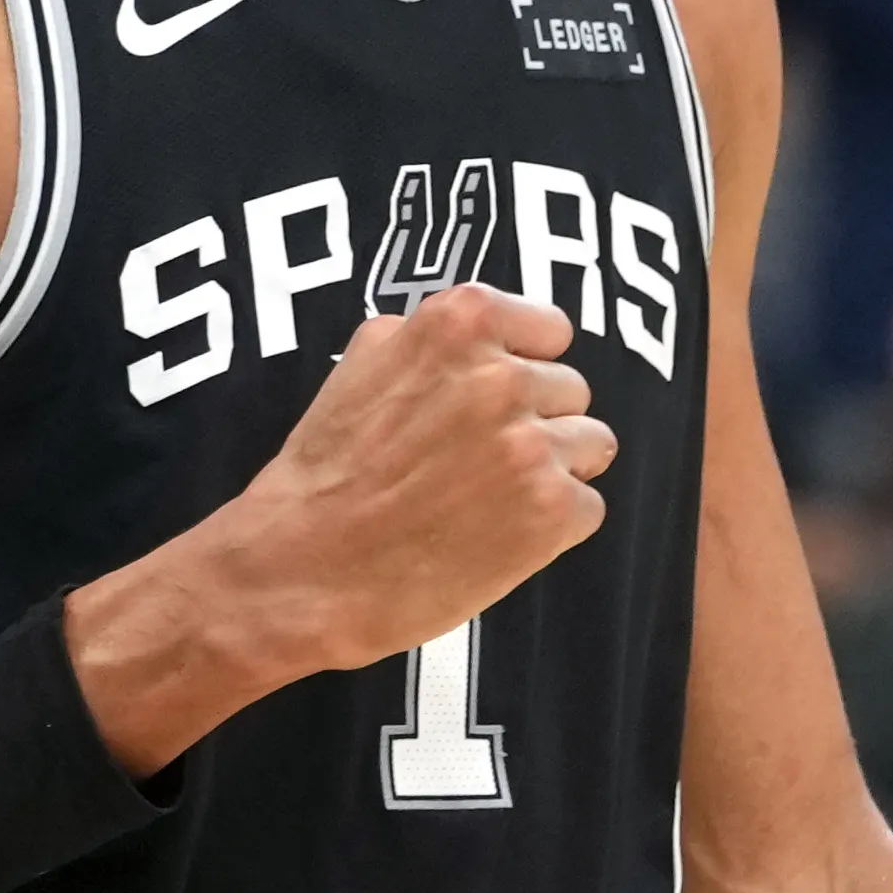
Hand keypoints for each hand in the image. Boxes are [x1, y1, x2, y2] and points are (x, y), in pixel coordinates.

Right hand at [75, 285, 611, 772]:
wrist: (301, 569)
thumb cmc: (324, 475)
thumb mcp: (360, 365)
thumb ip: (428, 337)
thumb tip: (484, 334)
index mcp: (460, 323)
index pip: (551, 332)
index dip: (524, 370)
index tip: (492, 404)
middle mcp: (503, 376)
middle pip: (572, 391)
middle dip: (536, 425)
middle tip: (476, 465)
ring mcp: (532, 443)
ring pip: (590, 446)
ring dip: (552, 474)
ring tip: (488, 502)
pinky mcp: (551, 511)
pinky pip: (587, 508)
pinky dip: (551, 529)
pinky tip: (495, 538)